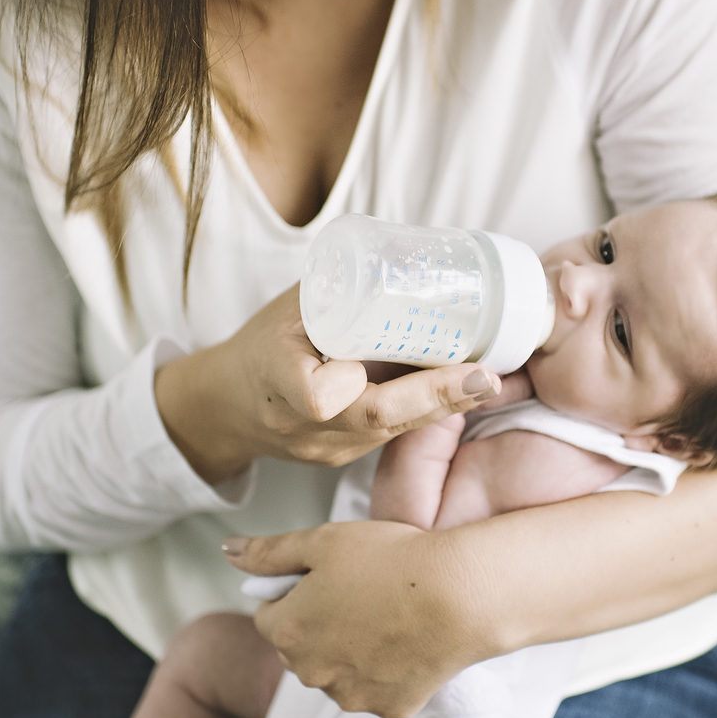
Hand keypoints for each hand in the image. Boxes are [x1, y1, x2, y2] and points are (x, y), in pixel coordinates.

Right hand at [154, 285, 502, 484]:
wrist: (229, 406)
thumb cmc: (264, 343)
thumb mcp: (291, 309)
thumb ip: (341, 295)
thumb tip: (413, 258)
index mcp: (277, 378)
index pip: (318, 396)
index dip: (359, 383)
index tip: (392, 358)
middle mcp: (301, 425)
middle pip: (375, 419)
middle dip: (436, 396)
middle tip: (485, 376)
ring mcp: (324, 450)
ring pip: (391, 431)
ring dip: (444, 405)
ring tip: (488, 379)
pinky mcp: (343, 459)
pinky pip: (390, 436)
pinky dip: (426, 412)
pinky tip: (460, 392)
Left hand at [223, 522, 487, 717]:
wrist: (459, 595)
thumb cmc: (390, 559)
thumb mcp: (323, 540)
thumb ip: (268, 551)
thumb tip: (226, 552)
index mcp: (286, 632)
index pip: (269, 616)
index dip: (296, 594)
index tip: (329, 578)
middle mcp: (310, 673)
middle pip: (300, 649)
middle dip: (317, 626)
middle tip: (359, 593)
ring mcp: (350, 696)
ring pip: (336, 673)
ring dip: (348, 652)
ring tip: (386, 616)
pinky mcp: (389, 709)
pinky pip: (376, 690)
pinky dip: (385, 672)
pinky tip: (407, 643)